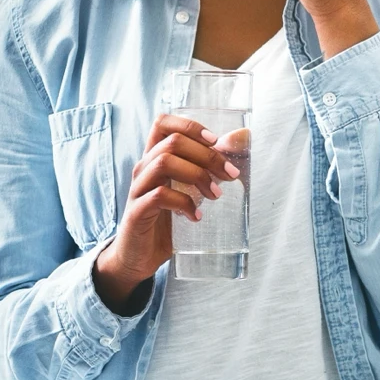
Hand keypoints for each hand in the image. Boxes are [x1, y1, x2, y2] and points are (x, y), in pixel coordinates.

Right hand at [93, 114, 240, 313]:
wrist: (138, 255)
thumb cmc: (167, 217)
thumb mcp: (190, 188)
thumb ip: (210, 164)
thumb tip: (243, 136)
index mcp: (155, 158)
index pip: (163, 123)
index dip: (189, 125)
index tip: (215, 140)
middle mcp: (144, 168)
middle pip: (172, 142)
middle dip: (207, 155)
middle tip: (230, 175)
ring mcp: (138, 189)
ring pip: (164, 163)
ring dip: (197, 175)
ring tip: (216, 195)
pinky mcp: (136, 212)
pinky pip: (159, 196)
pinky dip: (184, 203)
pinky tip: (196, 216)